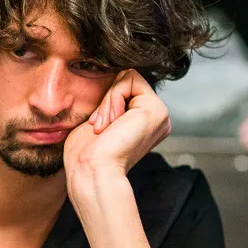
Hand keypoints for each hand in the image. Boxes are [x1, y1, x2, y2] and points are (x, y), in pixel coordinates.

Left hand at [63, 69, 169, 184]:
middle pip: (128, 82)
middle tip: (100, 127)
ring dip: (109, 101)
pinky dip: (114, 96)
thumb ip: (111, 101)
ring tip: (105, 126)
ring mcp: (159, 115)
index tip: (98, 126)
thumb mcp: (100, 119)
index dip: (107, 102)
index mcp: (145, 124)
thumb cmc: (88, 152)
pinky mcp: (156, 109)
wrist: (91, 169)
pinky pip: (130, 79)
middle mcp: (157, 120)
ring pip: (129, 79)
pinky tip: (112, 122)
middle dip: (108, 100)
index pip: (126, 90)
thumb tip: (109, 78)